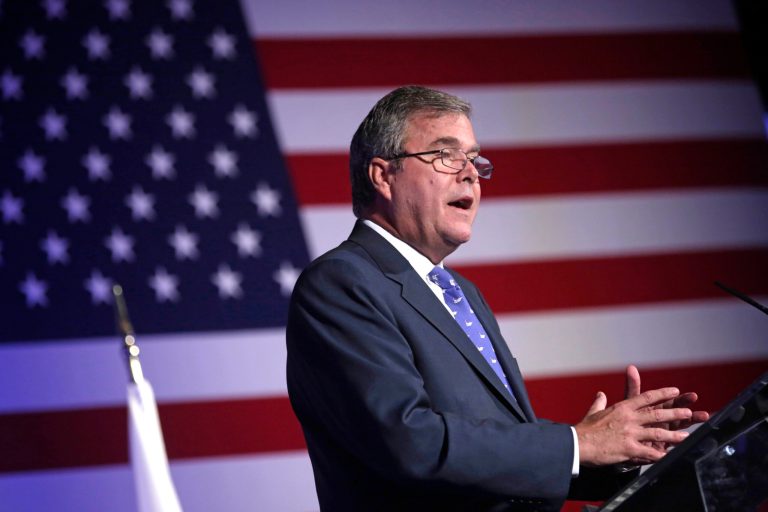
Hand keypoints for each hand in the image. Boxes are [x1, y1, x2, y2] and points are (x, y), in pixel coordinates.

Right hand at [575, 386, 692, 465]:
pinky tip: (671, 457)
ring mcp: (630, 433)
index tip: (675, 391)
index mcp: (622, 408)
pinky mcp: (629, 449)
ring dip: (674, 435)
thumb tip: (601, 394)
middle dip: (675, 413)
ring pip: (658, 433)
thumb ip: (600, 402)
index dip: (662, 394)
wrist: (578, 444)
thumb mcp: (593, 412)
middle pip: (657, 414)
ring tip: (685, 436)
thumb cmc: (584, 429)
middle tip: (688, 412)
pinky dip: (662, 455)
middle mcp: (629, 418)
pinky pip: (650, 453)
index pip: (646, 397)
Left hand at [624, 365, 709, 454]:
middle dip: (689, 415)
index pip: (671, 402)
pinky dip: (678, 445)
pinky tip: (687, 443)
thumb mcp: (628, 403)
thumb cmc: (624, 420)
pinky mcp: (657, 448)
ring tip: (700, 431)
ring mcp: (661, 435)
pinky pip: (668, 447)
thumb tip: (631, 367)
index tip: (693, 396)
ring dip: (688, 430)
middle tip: (703, 413)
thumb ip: (632, 387)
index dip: (682, 400)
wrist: (616, 440)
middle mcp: (660, 421)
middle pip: (677, 416)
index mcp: (655, 409)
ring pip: (677, 431)